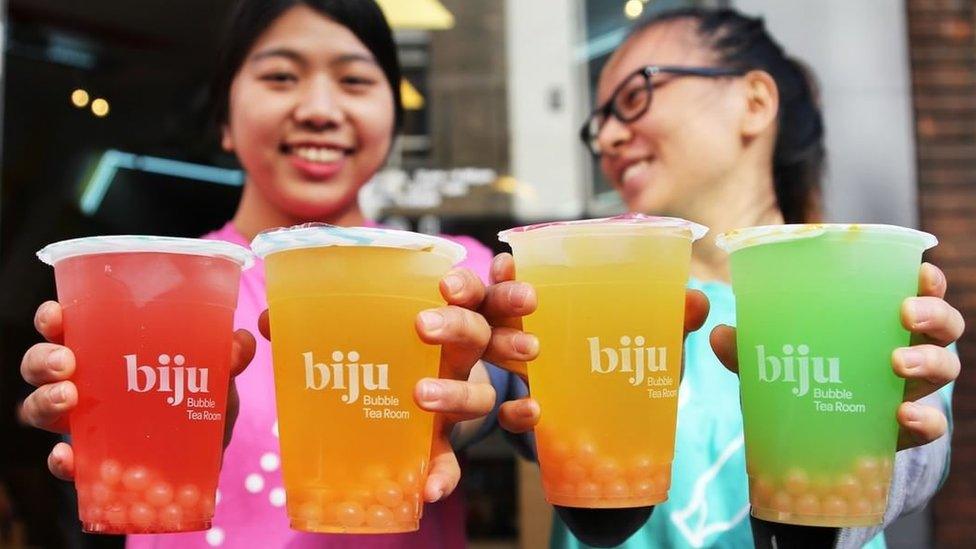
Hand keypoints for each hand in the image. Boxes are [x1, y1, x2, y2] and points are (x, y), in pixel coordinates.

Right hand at [19, 301, 255, 480]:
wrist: (210, 455)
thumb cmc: (201, 399)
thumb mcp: (218, 375)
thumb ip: (229, 357)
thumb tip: (240, 340)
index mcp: (109, 350)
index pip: (69, 326)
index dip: (53, 318)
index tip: (57, 315)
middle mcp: (87, 382)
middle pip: (42, 364)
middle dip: (43, 359)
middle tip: (66, 362)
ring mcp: (84, 423)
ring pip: (39, 408)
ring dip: (44, 401)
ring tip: (69, 398)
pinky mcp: (92, 462)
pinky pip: (66, 462)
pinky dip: (62, 460)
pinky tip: (69, 456)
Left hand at [256, 264, 536, 503]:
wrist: (404, 414)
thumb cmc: (379, 363)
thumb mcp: (356, 339)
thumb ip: (316, 325)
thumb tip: (270, 318)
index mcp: (439, 323)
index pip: (466, 294)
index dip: (465, 285)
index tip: (446, 283)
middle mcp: (456, 360)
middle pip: (477, 335)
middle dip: (457, 326)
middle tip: (424, 325)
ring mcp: (454, 404)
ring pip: (478, 395)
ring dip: (454, 394)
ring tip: (421, 396)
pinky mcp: (441, 446)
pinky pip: (452, 462)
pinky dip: (443, 475)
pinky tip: (427, 487)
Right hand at [490, 252, 710, 433]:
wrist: (615, 431)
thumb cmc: (625, 364)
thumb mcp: (648, 340)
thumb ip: (670, 320)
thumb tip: (697, 300)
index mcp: (542, 304)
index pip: (512, 279)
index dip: (505, 270)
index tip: (508, 264)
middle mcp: (519, 333)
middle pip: (490, 310)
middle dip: (498, 300)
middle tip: (520, 300)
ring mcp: (516, 376)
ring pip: (489, 356)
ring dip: (504, 349)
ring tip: (532, 352)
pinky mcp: (523, 416)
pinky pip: (507, 414)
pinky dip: (517, 413)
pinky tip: (535, 410)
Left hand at [710, 262, 963, 449]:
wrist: (804, 442)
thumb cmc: (797, 378)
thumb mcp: (769, 360)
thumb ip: (746, 347)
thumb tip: (718, 333)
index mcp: (879, 322)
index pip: (918, 290)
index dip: (927, 279)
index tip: (919, 272)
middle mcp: (906, 350)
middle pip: (944, 326)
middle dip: (935, 315)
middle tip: (905, 314)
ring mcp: (911, 391)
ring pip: (946, 369)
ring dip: (929, 362)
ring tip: (896, 364)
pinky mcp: (906, 430)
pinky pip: (931, 425)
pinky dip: (923, 420)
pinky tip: (900, 415)